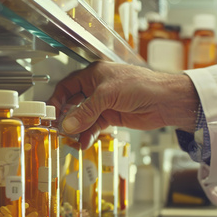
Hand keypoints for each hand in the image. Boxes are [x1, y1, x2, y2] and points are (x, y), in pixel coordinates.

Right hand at [48, 61, 199, 148]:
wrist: (165, 101)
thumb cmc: (142, 85)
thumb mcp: (108, 95)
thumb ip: (86, 111)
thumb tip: (68, 124)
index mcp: (93, 74)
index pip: (67, 87)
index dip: (57, 100)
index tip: (51, 114)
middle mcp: (96, 88)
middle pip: (73, 104)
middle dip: (67, 118)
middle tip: (60, 130)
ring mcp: (104, 103)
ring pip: (83, 118)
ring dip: (77, 129)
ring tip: (72, 139)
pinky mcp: (111, 116)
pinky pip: (94, 126)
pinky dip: (88, 134)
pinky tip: (85, 141)